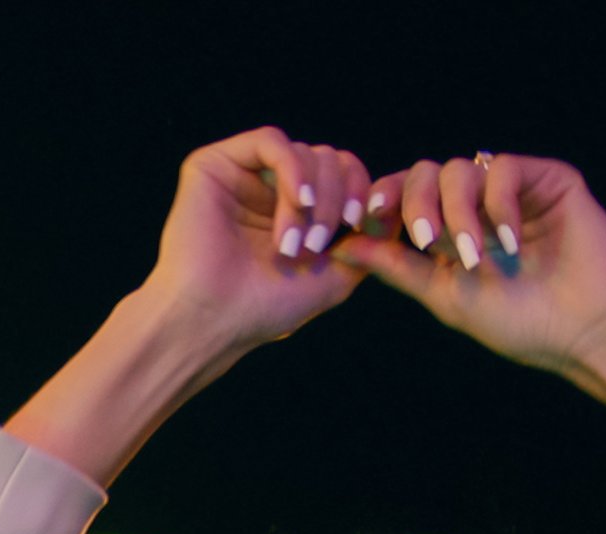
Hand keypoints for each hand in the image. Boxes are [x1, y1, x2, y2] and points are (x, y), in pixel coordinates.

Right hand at [5, 129, 370, 485]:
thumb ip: (370, 241)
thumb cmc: (264, 307)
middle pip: (331, 160)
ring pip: (307, 152)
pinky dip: (294, 170)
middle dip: (338, 200)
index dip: (362, 193)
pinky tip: (300, 201)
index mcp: (296, 209)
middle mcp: (270, 188)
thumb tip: (395, 208)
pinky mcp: (215, 164)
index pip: (346, 175)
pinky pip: (272, 141)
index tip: (361, 226)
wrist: (211, 319)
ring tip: (292, 244)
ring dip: (313, 199)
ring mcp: (243, 174)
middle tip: (316, 246)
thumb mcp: (336, 276)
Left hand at [336, 152, 605, 450]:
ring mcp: (513, 189)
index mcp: (446, 231)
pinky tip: (511, 240)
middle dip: (417, 205)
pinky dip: (498, 203)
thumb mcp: (444, 295)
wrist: (587, 329)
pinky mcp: (548, 179)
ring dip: (458, 212)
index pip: (401, 197)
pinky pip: (504, 168)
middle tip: (427, 242)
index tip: (365, 220)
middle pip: (424, 173)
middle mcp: (476, 205)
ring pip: (460, 168)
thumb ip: (395, 268)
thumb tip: (340, 248)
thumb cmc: (519, 323)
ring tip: (477, 255)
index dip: (379, 201)